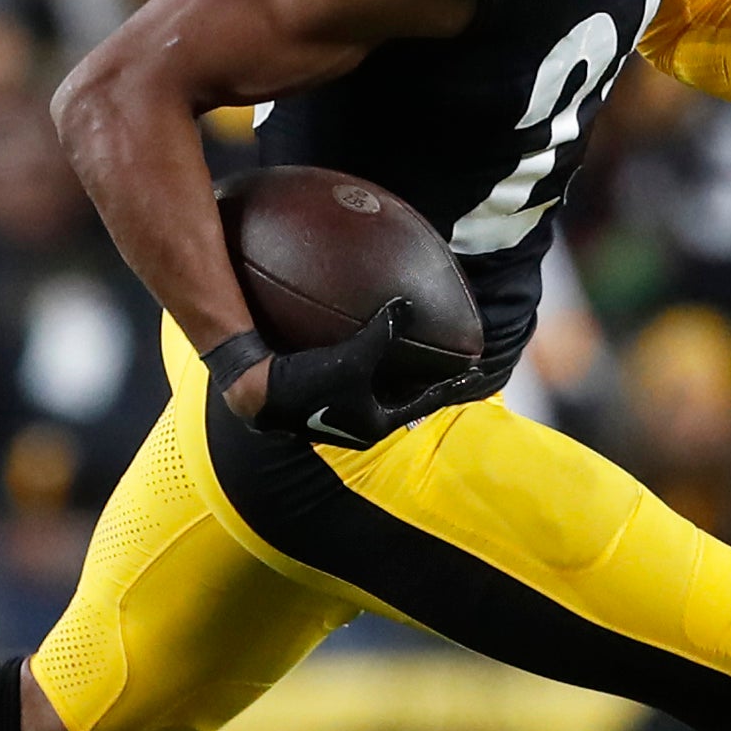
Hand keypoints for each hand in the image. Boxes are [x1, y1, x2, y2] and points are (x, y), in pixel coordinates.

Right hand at [232, 299, 489, 449]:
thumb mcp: (352, 357)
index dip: (450, 386)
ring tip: (416, 357)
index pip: (425, 402)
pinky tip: (368, 346)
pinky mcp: (325, 403)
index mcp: (376, 423)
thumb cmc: (307, 382)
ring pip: (381, 393)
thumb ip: (384, 332)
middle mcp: (362, 425)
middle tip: (452, 367)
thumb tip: (409, 305)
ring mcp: (343, 416)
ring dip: (399, 376)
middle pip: (406, 401)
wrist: (255, 393)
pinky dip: (372, 367)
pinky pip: (359, 382)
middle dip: (428, 383)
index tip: (475, 375)